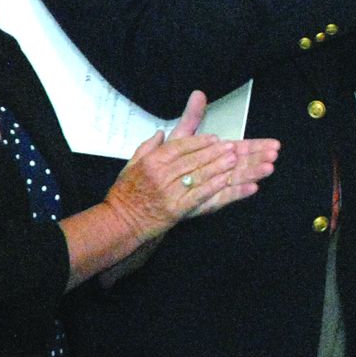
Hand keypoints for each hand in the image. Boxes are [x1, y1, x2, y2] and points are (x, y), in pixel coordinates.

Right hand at [104, 91, 280, 232]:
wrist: (121, 222)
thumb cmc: (126, 193)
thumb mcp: (131, 164)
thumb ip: (147, 147)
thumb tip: (159, 133)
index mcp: (152, 161)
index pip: (180, 147)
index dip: (199, 142)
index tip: (214, 138)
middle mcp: (161, 175)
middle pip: (193, 160)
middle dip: (215, 152)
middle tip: (232, 147)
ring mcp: (169, 193)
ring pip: (199, 175)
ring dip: (219, 167)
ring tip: (235, 159)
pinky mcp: (176, 209)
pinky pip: (199, 195)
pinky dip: (214, 187)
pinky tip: (226, 180)